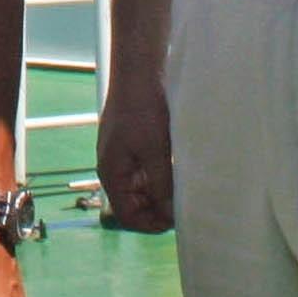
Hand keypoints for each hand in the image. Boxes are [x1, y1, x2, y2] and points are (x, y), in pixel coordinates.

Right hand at [95, 74, 173, 233]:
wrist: (140, 71)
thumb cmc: (143, 110)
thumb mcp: (155, 152)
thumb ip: (162, 186)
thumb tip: (171, 215)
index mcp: (111, 173)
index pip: (126, 215)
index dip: (151, 225)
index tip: (177, 223)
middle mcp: (114, 168)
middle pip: (134, 204)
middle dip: (158, 210)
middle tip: (185, 207)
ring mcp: (123, 156)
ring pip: (142, 188)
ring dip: (162, 193)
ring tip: (185, 189)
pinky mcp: (134, 144)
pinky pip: (146, 171)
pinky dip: (162, 176)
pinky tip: (179, 170)